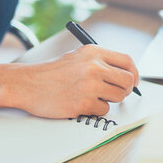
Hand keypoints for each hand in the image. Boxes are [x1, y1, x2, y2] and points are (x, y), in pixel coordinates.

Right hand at [10, 45, 138, 118]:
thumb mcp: (77, 57)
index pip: (127, 61)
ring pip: (118, 97)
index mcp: (94, 52)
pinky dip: (95, 110)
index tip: (133, 82)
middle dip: (125, 90)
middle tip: (115, 94)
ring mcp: (89, 86)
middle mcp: (94, 67)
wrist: (27, 84)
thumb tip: (126, 75)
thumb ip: (100, 62)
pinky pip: (103, 110)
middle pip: (128, 81)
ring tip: (90, 96)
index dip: (134, 74)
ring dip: (108, 100)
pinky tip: (79, 103)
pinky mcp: (83, 103)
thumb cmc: (51, 73)